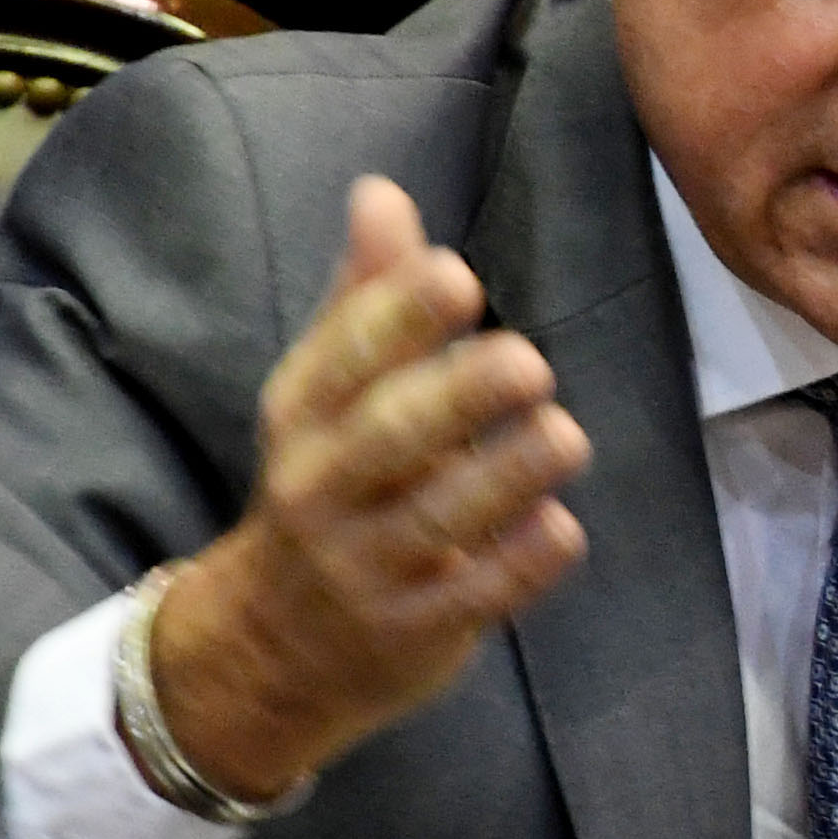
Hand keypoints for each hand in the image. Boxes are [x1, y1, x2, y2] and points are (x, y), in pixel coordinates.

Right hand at [150, 176, 592, 801]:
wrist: (271, 648)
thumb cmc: (329, 485)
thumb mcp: (327, 394)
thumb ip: (366, 296)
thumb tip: (381, 190)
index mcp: (305, 415)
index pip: (345, 358)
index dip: (397, 315)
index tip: (457, 275)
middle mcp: (325, 487)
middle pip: (389, 437)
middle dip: (458, 397)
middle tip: (529, 362)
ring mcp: (366, 566)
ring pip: (438, 519)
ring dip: (506, 477)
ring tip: (566, 435)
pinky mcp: (413, 630)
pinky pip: (472, 596)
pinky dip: (519, 566)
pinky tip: (562, 529)